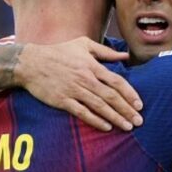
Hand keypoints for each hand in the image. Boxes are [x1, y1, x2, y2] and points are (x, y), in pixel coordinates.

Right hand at [15, 37, 143, 131]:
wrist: (31, 63)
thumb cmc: (58, 52)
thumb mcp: (82, 45)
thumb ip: (105, 51)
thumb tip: (125, 56)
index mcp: (91, 65)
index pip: (116, 81)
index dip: (130, 94)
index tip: (140, 104)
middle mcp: (85, 79)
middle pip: (111, 96)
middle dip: (127, 110)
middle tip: (139, 121)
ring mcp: (73, 90)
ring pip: (99, 106)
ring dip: (115, 117)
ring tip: (127, 127)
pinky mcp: (62, 100)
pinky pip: (82, 112)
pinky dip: (95, 120)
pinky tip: (106, 127)